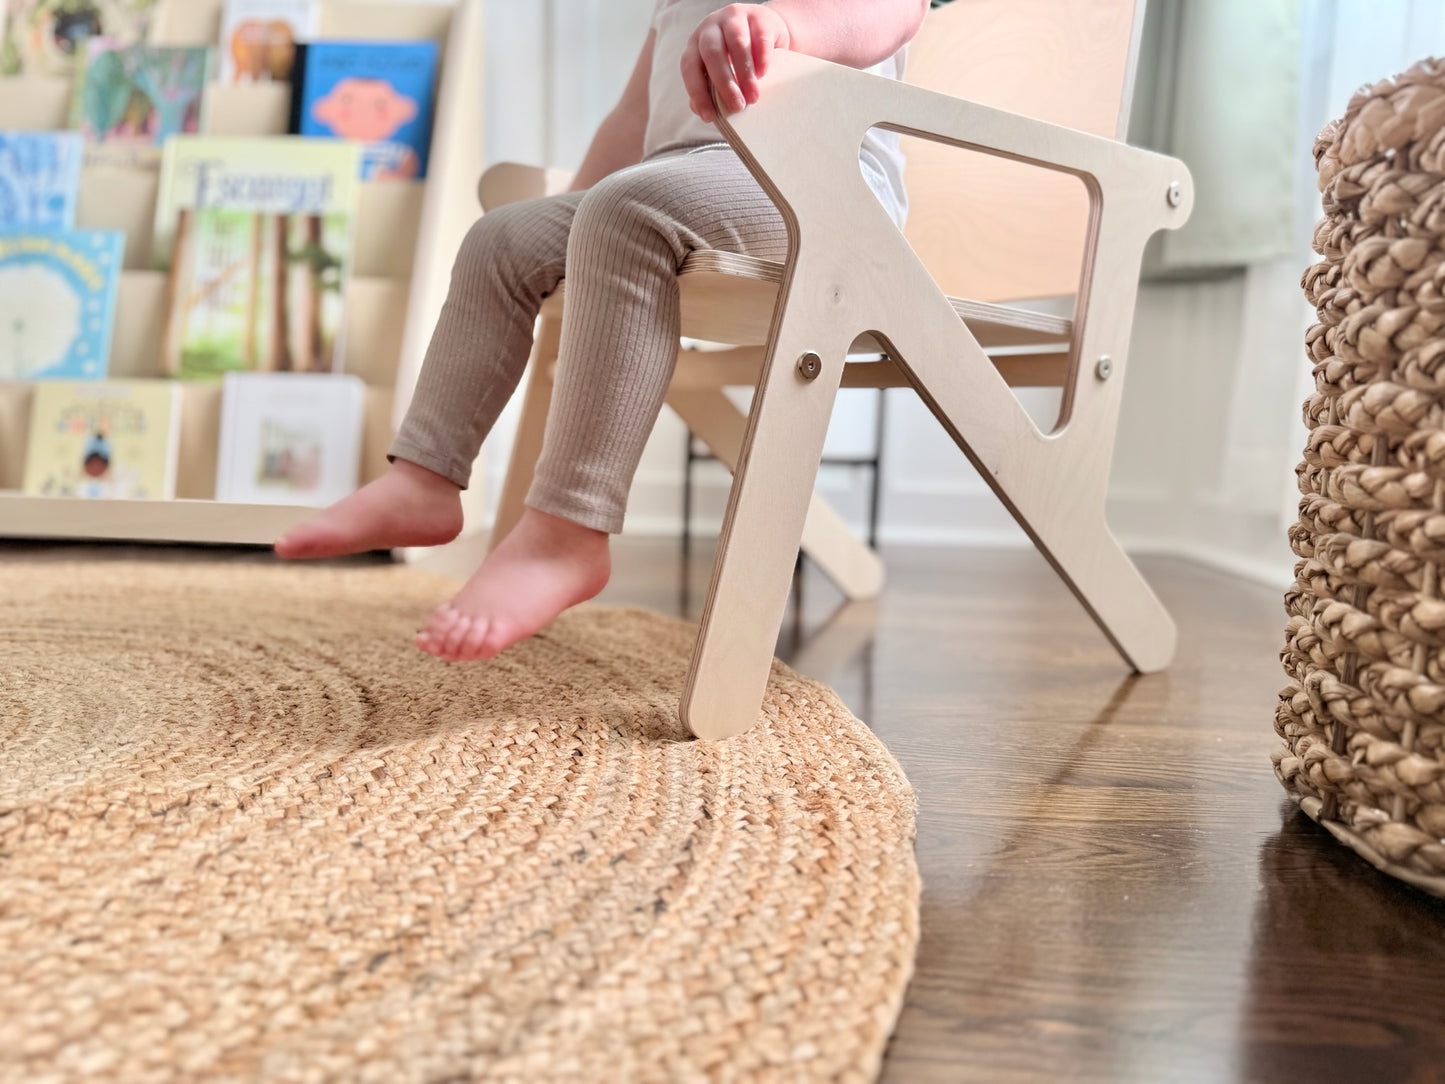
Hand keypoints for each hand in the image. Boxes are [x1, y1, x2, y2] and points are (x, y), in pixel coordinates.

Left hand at [680, 3, 790, 122]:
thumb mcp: (719, 71)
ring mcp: (734, 17)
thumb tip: (699, 110)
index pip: (690, 67)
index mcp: (696, 44)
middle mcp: (711, 27)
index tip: (710, 117)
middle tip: (738, 107)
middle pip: (712, 53)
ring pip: (736, 43)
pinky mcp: (759, 15)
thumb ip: (707, 89)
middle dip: (724, 83)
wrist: (764, 30)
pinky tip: (763, 74)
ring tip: (753, 97)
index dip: (697, 92)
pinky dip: (761, 57)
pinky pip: (759, 36)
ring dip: (744, 73)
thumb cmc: (737, 58)